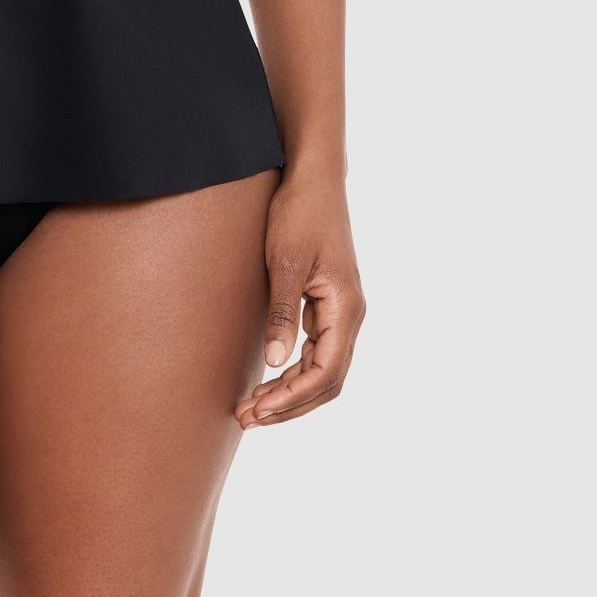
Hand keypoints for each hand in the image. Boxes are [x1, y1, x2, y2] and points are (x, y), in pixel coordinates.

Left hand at [236, 163, 364, 428]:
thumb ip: (282, 313)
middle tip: (247, 417)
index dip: (293, 397)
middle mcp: (349, 315)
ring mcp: (340, 311)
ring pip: (322, 369)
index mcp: (346, 308)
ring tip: (251, 407)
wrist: (314, 179)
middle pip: (326, 380)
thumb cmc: (299, 214)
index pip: (326, 372)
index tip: (259, 410)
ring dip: (290, 391)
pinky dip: (293, 371)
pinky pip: (316, 351)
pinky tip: (266, 378)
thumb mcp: (285, 262)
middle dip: (289, 404)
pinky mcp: (327, 303)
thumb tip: (274, 362)